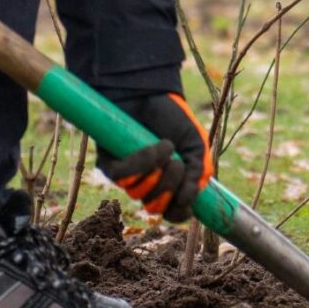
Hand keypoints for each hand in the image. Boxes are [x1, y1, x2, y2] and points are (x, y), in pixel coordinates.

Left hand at [98, 92, 214, 221]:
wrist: (152, 94)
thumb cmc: (174, 120)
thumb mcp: (196, 147)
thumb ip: (198, 173)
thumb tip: (189, 201)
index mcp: (167, 183)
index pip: (170, 212)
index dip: (179, 213)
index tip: (188, 202)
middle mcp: (145, 183)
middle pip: (154, 207)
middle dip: (169, 190)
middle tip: (179, 166)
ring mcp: (127, 175)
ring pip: (138, 193)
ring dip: (157, 174)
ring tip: (168, 148)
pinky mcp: (110, 164)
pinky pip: (122, 176)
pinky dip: (142, 163)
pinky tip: (155, 147)